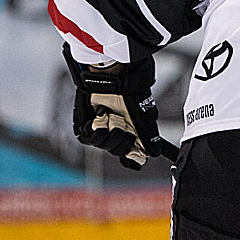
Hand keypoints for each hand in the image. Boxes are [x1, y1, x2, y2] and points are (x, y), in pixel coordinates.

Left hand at [62, 43, 177, 168]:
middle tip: (124, 125)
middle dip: (122, 141)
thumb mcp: (144, 119)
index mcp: (131, 131)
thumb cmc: (132, 95)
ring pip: (104, 146)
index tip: (134, 159)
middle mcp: (116, 131)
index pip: (130, 154)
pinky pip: (88, 139)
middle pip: (118, 151)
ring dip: (110, 134)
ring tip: (112, 118)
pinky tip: (101, 120)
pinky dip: (96, 132)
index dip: (132, 159)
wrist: (115, 80)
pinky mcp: (85, 124)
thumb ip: (149, 138)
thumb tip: (154, 154)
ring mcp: (101, 128)